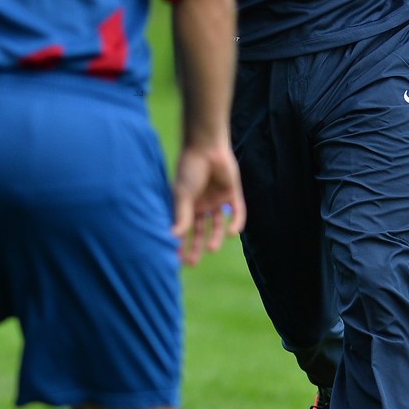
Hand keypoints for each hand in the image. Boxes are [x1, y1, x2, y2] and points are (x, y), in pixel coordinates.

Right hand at [171, 144, 245, 265]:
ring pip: (218, 224)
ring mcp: (217, 199)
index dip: (179, 242)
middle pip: (200, 230)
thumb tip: (172, 238)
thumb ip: (180, 216)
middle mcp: (201, 204)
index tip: (176, 258)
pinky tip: (232, 233)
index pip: (183, 228)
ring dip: (215, 237)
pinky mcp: (232, 194)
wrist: (207, 146)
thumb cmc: (189, 169)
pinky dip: (235, 223)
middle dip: (196, 246)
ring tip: (212, 248)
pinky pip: (237, 212)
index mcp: (186, 204)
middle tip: (192, 262)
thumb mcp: (182, 195)